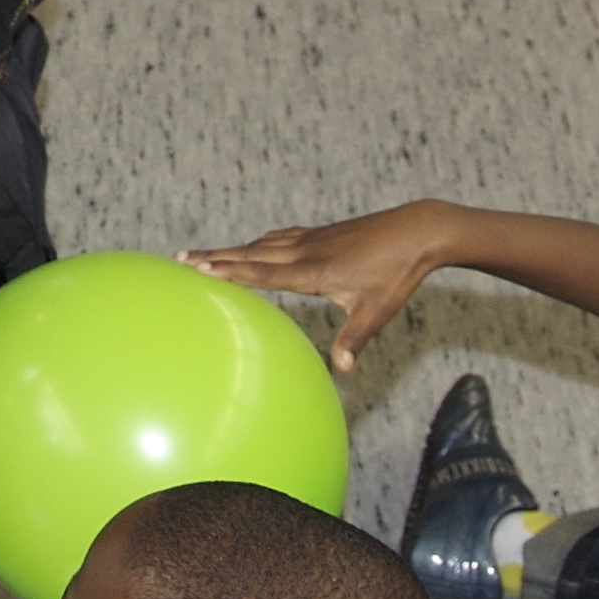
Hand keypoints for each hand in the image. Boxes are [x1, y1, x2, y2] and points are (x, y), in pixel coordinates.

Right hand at [181, 204, 449, 371]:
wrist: (417, 230)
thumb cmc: (397, 273)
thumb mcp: (377, 309)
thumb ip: (355, 338)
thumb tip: (342, 369)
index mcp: (315, 271)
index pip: (262, 271)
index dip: (229, 270)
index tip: (199, 268)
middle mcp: (306, 251)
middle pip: (251, 253)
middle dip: (215, 257)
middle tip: (180, 257)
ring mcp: (311, 239)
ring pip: (261, 244)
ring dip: (230, 249)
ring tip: (202, 253)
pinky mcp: (320, 234)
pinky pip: (279, 238)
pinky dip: (258, 243)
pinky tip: (254, 245)